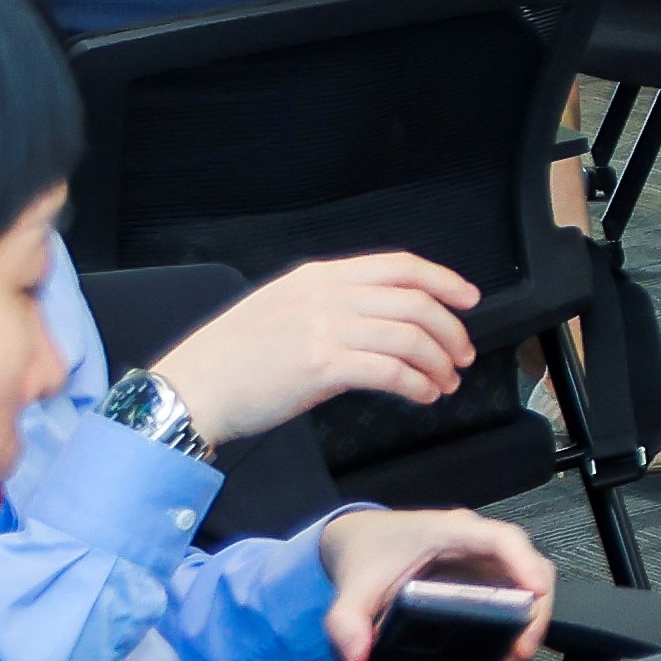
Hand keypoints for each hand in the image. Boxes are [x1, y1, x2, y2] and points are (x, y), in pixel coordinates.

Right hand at [157, 253, 481, 444]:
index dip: (443, 280)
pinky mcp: (323, 365)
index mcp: (319, 276)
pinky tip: (423, 396)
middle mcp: (327, 295)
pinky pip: (392, 371)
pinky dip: (418, 385)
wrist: (193, 386)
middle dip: (450, 330)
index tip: (468, 298)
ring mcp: (325, 328)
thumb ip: (331, 304)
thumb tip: (382, 320)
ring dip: (439, 363)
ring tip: (445, 382)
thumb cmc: (233, 357)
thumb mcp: (283, 308)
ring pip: (410, 337)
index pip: (399, 265)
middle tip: (462, 354)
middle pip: (415, 302)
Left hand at [316, 507, 554, 660]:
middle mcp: (478, 543)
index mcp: (449, 532)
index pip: (501, 539)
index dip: (524, 563)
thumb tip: (357, 655)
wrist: (361, 541)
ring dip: (529, 624)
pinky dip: (516, 627)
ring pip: (529, 585)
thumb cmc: (368, 553)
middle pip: (529, 567)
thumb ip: (346, 620)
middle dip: (533, 610)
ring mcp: (486, 562)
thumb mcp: (352, 587)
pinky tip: (502, 657)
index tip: (536, 593)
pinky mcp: (486, 580)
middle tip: (520, 651)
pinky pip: (515, 598)